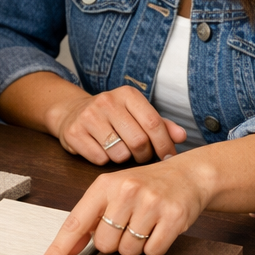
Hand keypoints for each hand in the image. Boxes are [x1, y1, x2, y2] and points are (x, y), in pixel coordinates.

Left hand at [38, 155, 208, 254]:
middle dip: (115, 241)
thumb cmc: (147, 185)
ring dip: (136, 245)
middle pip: (104, 244)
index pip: (76, 222)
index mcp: (105, 184)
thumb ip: (90, 217)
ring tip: (146, 223)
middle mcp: (126, 190)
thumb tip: (66, 250)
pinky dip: (155, 247)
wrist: (188, 174)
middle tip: (129, 222)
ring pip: (128, 250)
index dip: (59, 248)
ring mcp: (151, 203)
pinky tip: (160, 227)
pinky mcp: (173, 217)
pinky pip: (153, 252)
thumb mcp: (114, 191)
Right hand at [45, 85, 185, 164]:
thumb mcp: (136, 114)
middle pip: (138, 141)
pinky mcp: (74, 132)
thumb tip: (182, 137)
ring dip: (123, 159)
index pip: (154, 123)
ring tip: (119, 150)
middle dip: (144, 155)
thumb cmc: (112, 116)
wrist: (73, 112)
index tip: (168, 157)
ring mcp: (89, 116)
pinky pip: (99, 158)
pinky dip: (104, 160)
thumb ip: (160, 125)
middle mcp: (107, 101)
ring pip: (119, 153)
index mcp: (127, 94)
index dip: (165, 145)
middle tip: (141, 156)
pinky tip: (101, 150)